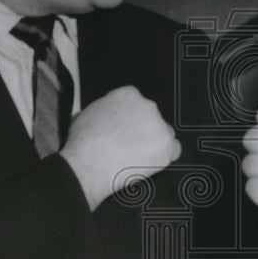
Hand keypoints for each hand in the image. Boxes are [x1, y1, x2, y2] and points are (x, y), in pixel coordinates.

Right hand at [60, 86, 180, 209]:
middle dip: (144, 130)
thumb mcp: (86, 114)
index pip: (137, 103)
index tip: (126, 129)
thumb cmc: (83, 142)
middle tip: (130, 145)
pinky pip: (174, 149)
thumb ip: (102, 110)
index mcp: (127, 94)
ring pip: (164, 133)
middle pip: (152, 117)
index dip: (132, 119)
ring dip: (154, 143)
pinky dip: (165, 156)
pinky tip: (150, 162)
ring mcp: (158, 124)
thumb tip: (100, 116)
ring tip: (136, 157)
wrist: (89, 163)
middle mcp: (146, 105)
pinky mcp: (166, 144)